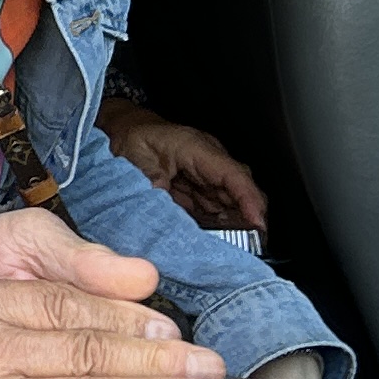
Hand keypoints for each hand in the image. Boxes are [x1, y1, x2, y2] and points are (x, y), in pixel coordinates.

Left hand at [100, 98, 267, 231]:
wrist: (121, 129)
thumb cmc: (130, 137)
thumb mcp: (134, 157)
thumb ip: (150, 180)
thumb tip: (162, 204)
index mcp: (197, 148)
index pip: (233, 175)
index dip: (248, 200)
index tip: (257, 224)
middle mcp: (208, 162)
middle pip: (240, 191)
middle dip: (248, 219)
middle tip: (248, 246)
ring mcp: (205, 176)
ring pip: (231, 204)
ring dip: (234, 226)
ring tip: (232, 249)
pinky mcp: (198, 189)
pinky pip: (215, 209)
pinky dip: (218, 226)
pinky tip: (215, 241)